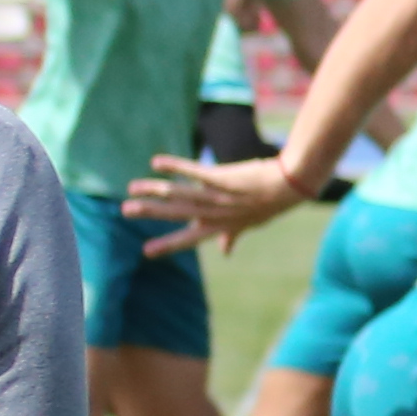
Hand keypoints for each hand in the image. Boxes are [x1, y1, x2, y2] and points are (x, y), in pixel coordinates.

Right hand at [124, 143, 322, 257]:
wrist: (290, 184)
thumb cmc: (268, 203)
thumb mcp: (249, 224)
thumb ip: (231, 236)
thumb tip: (226, 252)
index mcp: (221, 225)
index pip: (189, 239)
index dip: (168, 245)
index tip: (146, 252)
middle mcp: (218, 213)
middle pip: (179, 214)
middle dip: (151, 213)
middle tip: (126, 211)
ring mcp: (220, 196)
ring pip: (182, 195)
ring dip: (155, 190)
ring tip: (133, 188)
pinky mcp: (223, 178)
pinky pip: (195, 173)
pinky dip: (175, 167)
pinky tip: (156, 163)